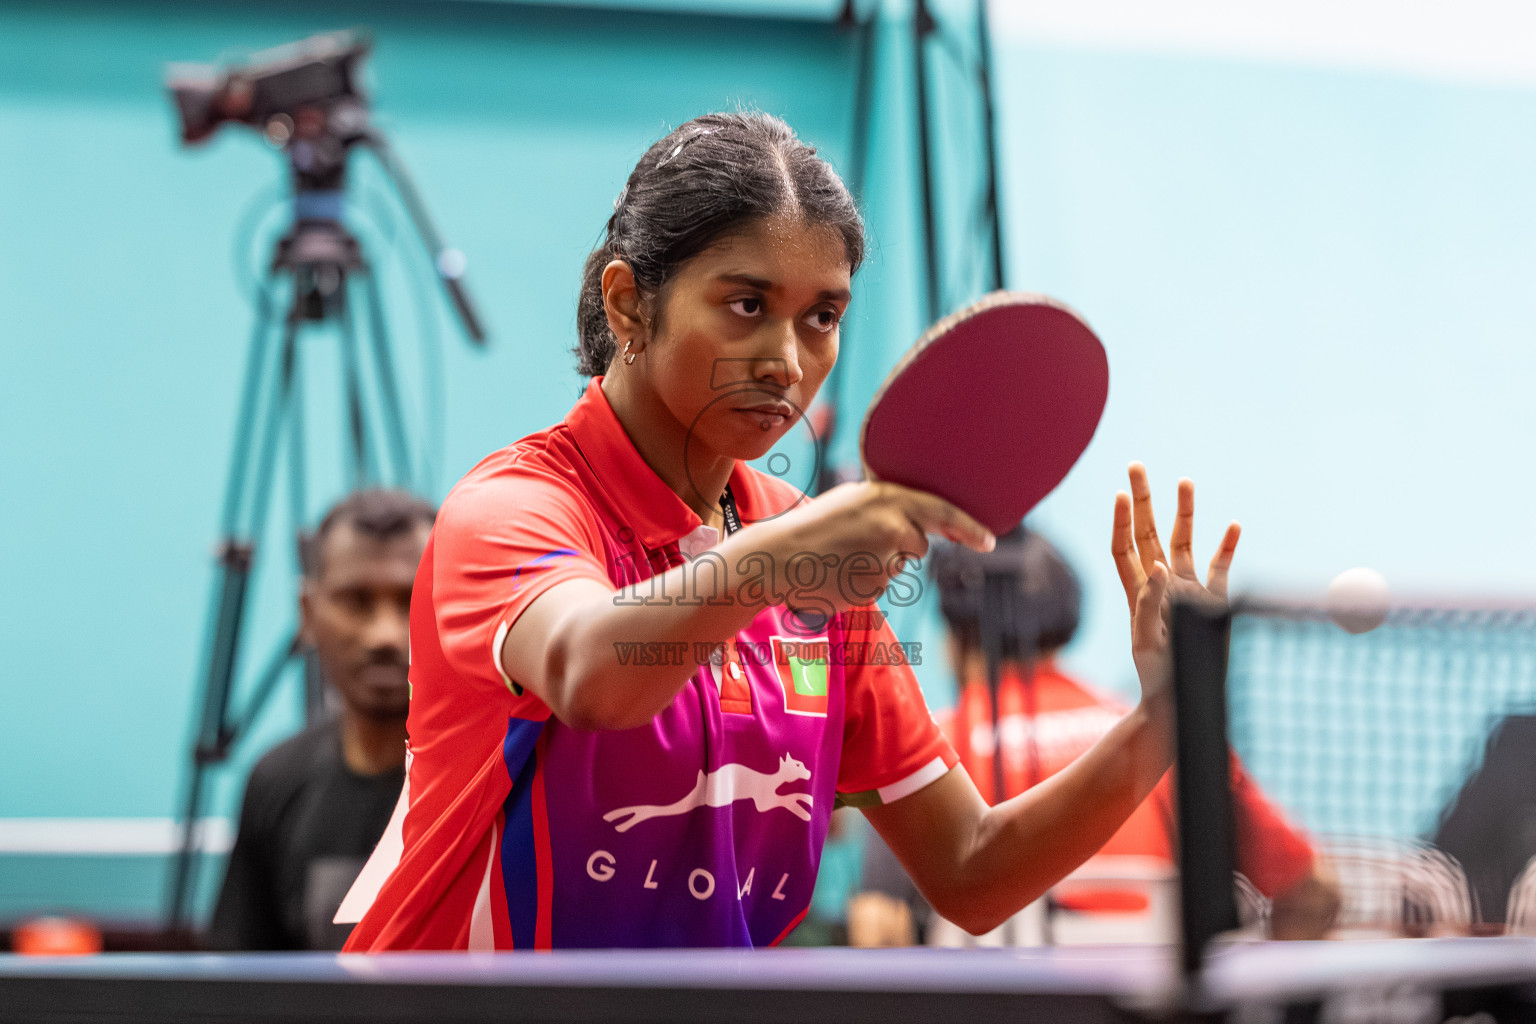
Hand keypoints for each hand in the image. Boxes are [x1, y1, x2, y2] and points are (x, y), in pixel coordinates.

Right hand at [737, 481, 994, 617]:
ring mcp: (885, 558)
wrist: (777, 556)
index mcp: (887, 496)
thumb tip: (923, 520)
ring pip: (897, 566)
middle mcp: (892, 525)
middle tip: (863, 546)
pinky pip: (881, 585)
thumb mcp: (854, 500)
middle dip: (899, 547)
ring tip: (842, 555)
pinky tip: (839, 572)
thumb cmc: (813, 526)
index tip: (989, 541)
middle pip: (919, 544)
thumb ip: (889, 505)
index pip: (942, 511)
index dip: (970, 528)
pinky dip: (864, 581)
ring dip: (878, 564)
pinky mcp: (875, 586)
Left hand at [1110, 462, 1239, 702]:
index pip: (1123, 547)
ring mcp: (1186, 590)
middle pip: (1147, 532)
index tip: (1121, 493)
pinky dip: (1226, 546)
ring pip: (1184, 541)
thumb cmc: (1157, 679)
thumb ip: (1150, 604)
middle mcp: (1159, 584)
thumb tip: (1159, 565)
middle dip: (1142, 499)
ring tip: (1184, 480)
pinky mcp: (1212, 601)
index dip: (1121, 520)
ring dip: (1184, 512)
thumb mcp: (1147, 643)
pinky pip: (1219, 567)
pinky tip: (1233, 525)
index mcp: (1136, 592)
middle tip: (1136, 465)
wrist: (1180, 704)